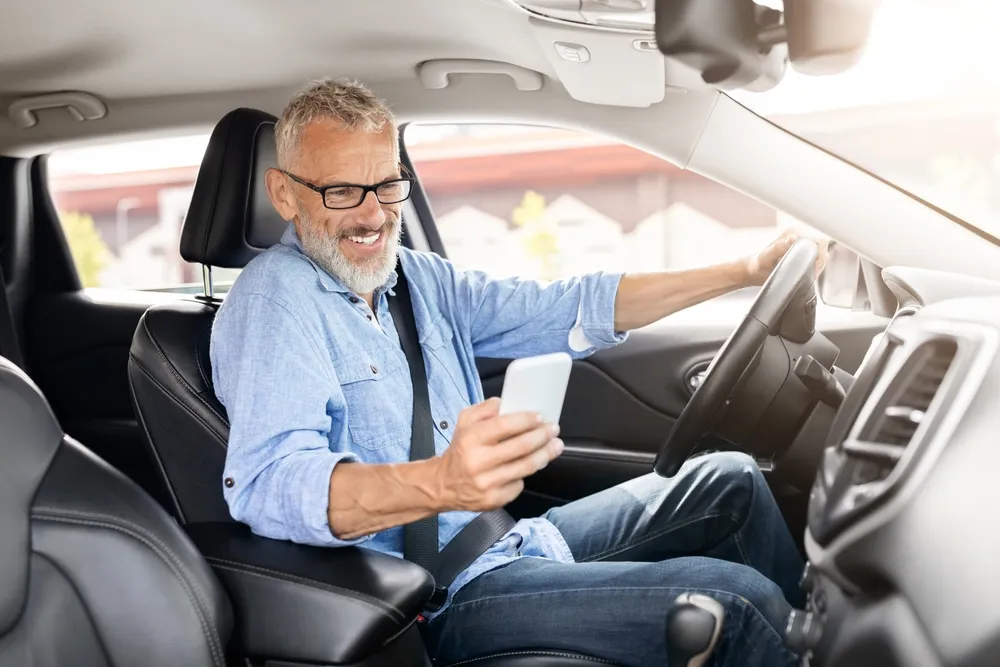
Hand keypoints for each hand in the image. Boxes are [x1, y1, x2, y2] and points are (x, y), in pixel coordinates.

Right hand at [436, 397, 563, 511]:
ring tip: (555, 446)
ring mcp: (487, 483)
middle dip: (542, 436)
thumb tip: (504, 403)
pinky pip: (519, 484)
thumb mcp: (464, 423)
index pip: (504, 426)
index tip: (540, 417)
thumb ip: (484, 409)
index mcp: (470, 439)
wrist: (444, 485)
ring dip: (545, 454)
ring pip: (526, 467)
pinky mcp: (494, 500)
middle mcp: (478, 462)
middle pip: (521, 447)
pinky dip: (526, 473)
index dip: (526, 420)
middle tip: (553, 429)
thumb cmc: (460, 451)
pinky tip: (529, 465)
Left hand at [742, 231, 828, 285]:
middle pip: (822, 244)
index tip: (814, 269)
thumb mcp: (765, 258)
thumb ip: (777, 248)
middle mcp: (798, 234)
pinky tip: (810, 271)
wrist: (753, 270)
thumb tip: (792, 238)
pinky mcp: (802, 249)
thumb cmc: (758, 265)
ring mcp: (801, 241)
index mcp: (792, 232)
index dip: (820, 255)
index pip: (817, 239)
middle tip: (813, 274)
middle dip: (821, 259)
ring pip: (821, 249)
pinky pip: (817, 253)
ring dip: (820, 262)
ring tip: (811, 274)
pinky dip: (817, 263)